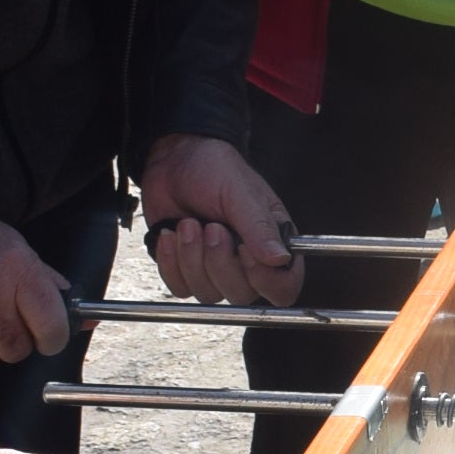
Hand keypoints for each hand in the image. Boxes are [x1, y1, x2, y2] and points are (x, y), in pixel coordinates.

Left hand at [139, 134, 304, 305]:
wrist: (174, 159)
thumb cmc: (214, 169)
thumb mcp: (241, 193)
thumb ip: (260, 228)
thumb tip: (280, 259)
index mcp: (272, 243)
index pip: (283, 287)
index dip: (265, 280)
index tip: (245, 251)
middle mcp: (247, 262)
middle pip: (241, 294)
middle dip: (219, 261)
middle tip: (211, 227)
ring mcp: (215, 268)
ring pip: (208, 292)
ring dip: (192, 258)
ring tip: (188, 224)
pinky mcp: (186, 269)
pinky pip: (180, 287)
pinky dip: (171, 262)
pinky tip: (171, 234)